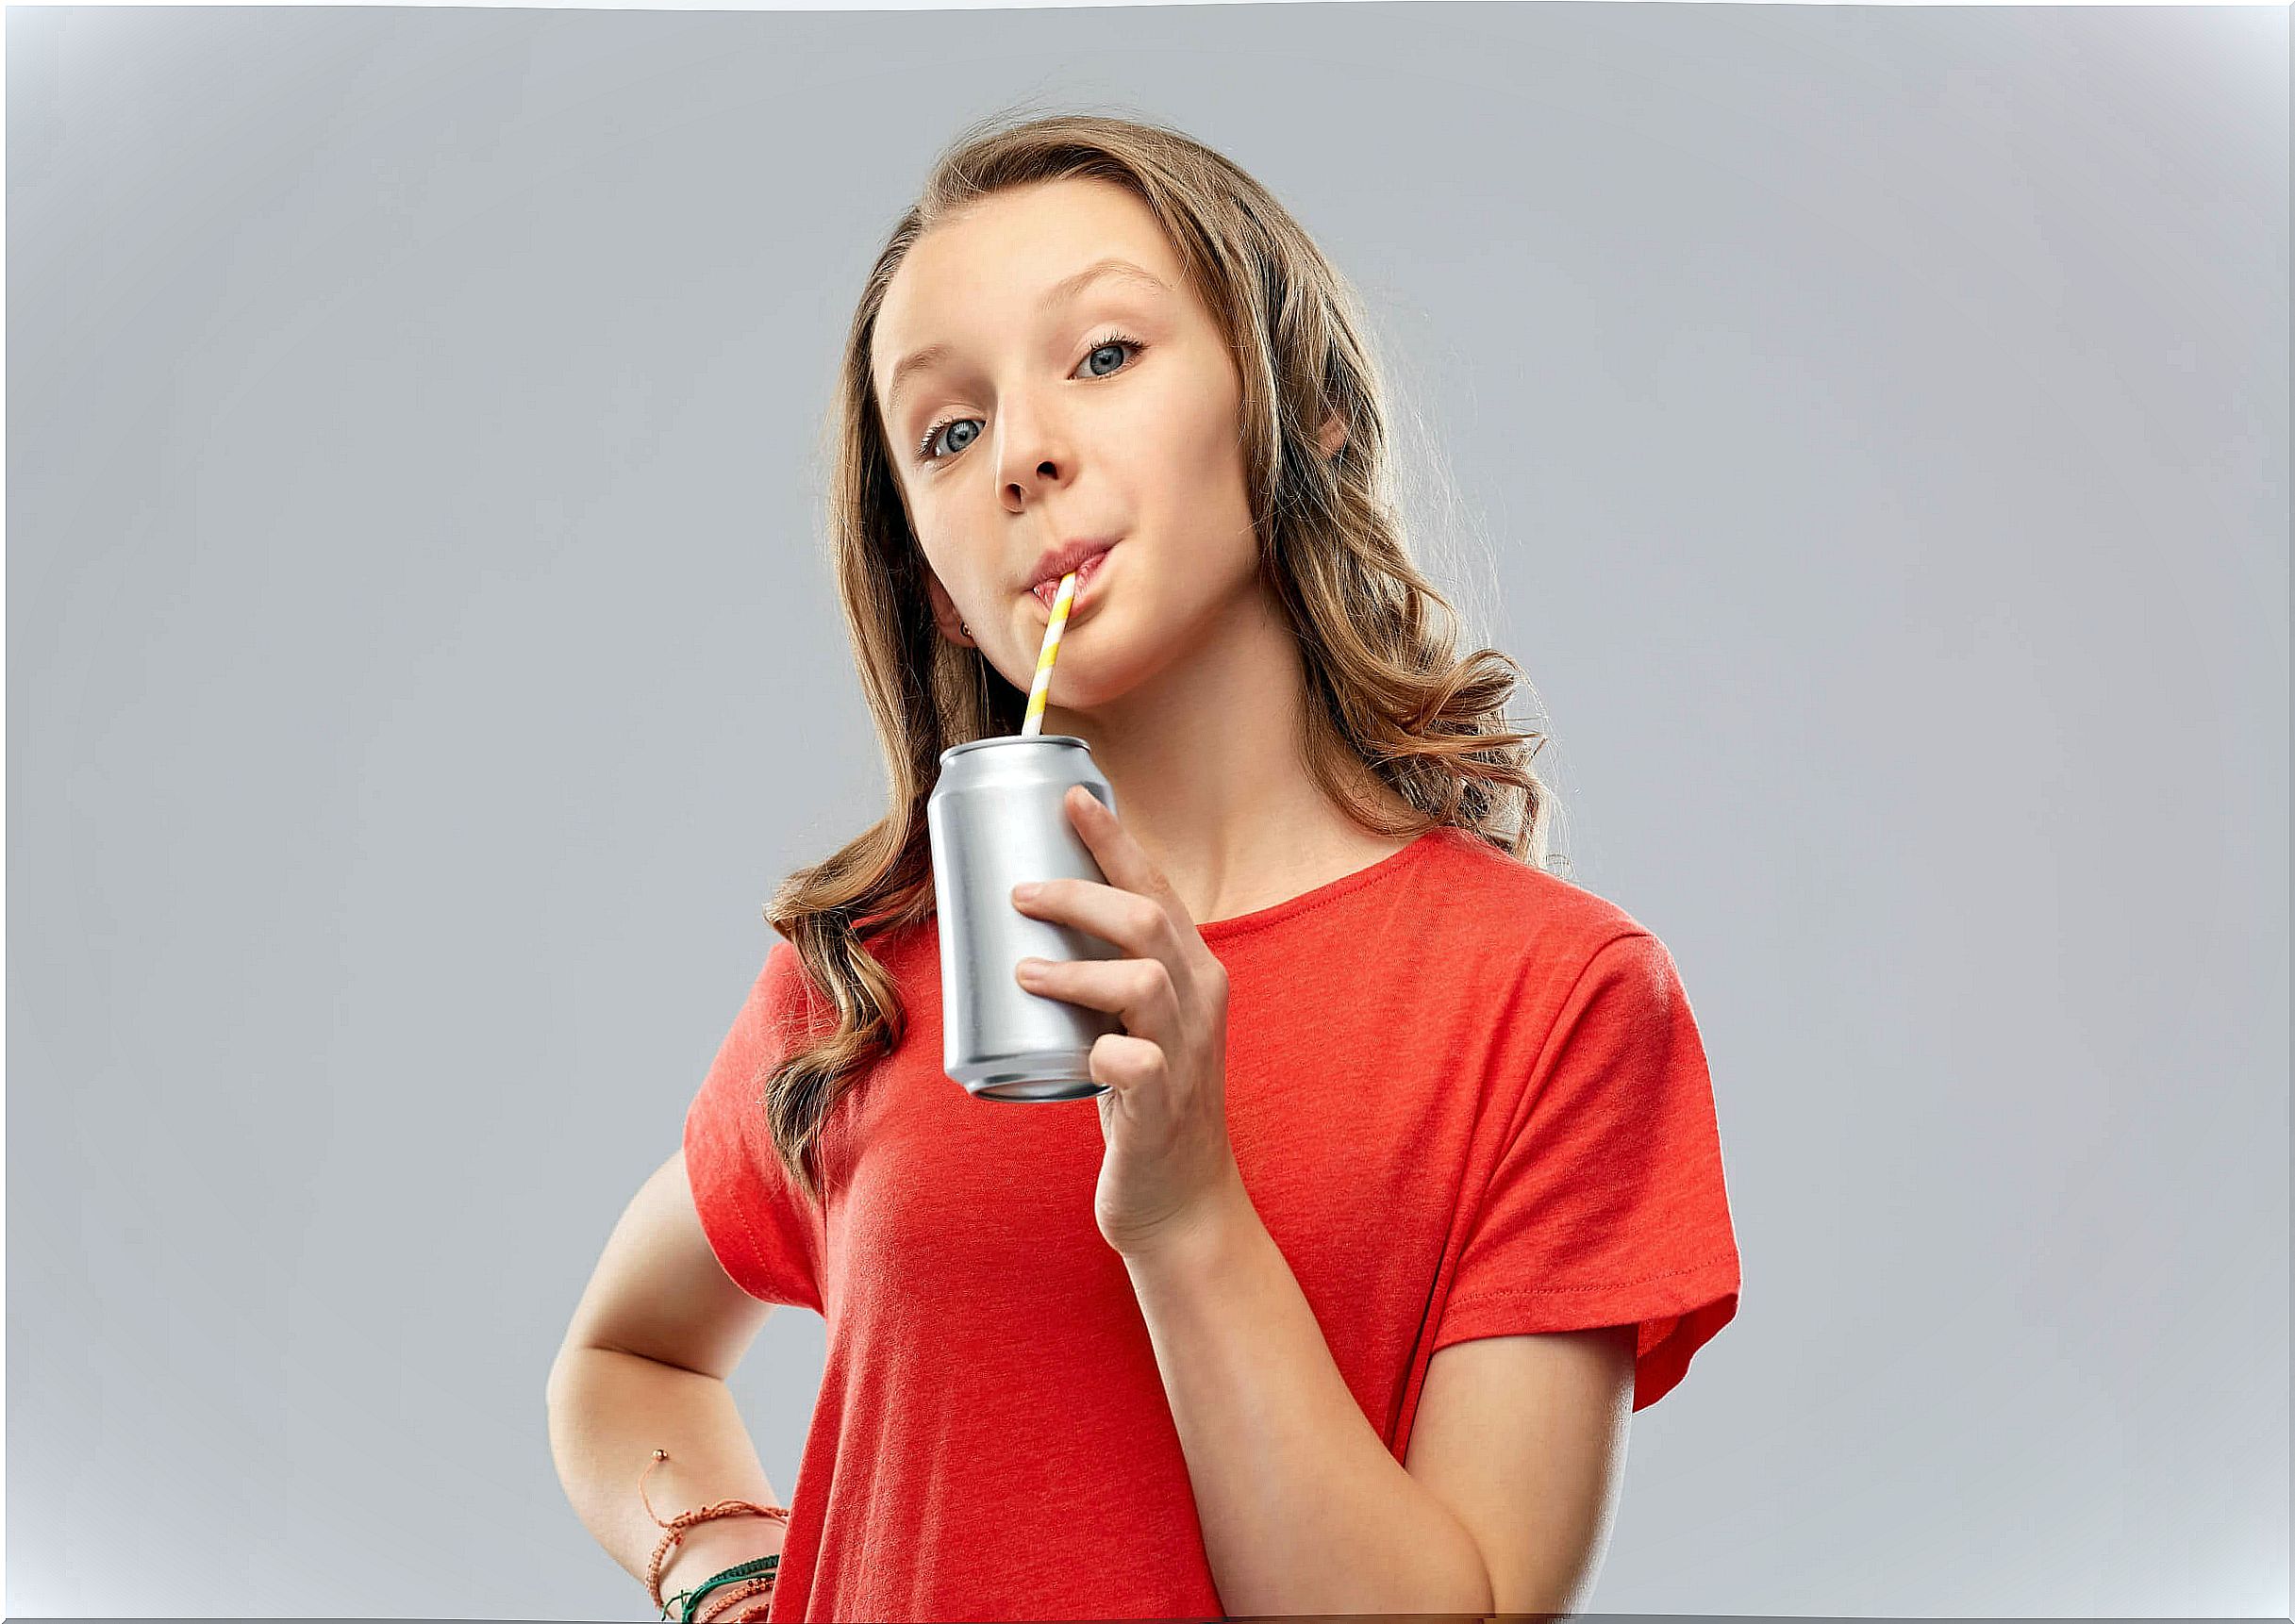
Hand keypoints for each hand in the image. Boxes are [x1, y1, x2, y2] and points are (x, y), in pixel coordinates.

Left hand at [1010, 784, 1246, 1260]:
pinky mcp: (1164, 1106)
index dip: (1114, 841)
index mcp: (1196, 974)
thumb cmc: (1145, 1104)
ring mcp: (1187, 1054)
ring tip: (1026, 970)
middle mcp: (1200, 1003)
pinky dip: (1105, 1050)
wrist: (1182, 1204)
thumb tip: (1020, 932)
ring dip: (1077, 969)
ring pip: (1143, 980)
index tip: (1071, 798)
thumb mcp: (1137, 1026)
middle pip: (1148, 920)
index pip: (1158, 889)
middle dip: (1081, 894)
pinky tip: (1081, 1053)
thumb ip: (1104, 982)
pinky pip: (1138, 1062)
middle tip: (1021, 893)